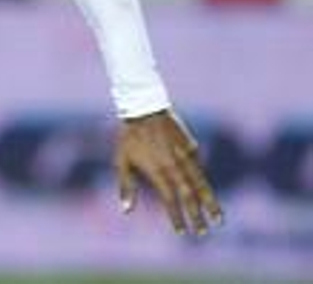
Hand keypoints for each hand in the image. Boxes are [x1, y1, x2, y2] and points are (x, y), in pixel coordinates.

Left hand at [114, 110, 223, 235]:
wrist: (144, 107)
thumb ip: (126, 186)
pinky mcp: (192, 146)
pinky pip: (198, 167)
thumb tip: (126, 210)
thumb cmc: (129, 136)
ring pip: (201, 183)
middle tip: (203, 233)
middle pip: (190, 195)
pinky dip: (202, 181)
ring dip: (210, 202)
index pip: (170, 200)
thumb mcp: (122, 160)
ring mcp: (185, 156)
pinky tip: (205, 193)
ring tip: (218, 219)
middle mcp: (174, 165)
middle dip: (197, 216)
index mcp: (157, 171)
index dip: (176, 217)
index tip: (181, 233)